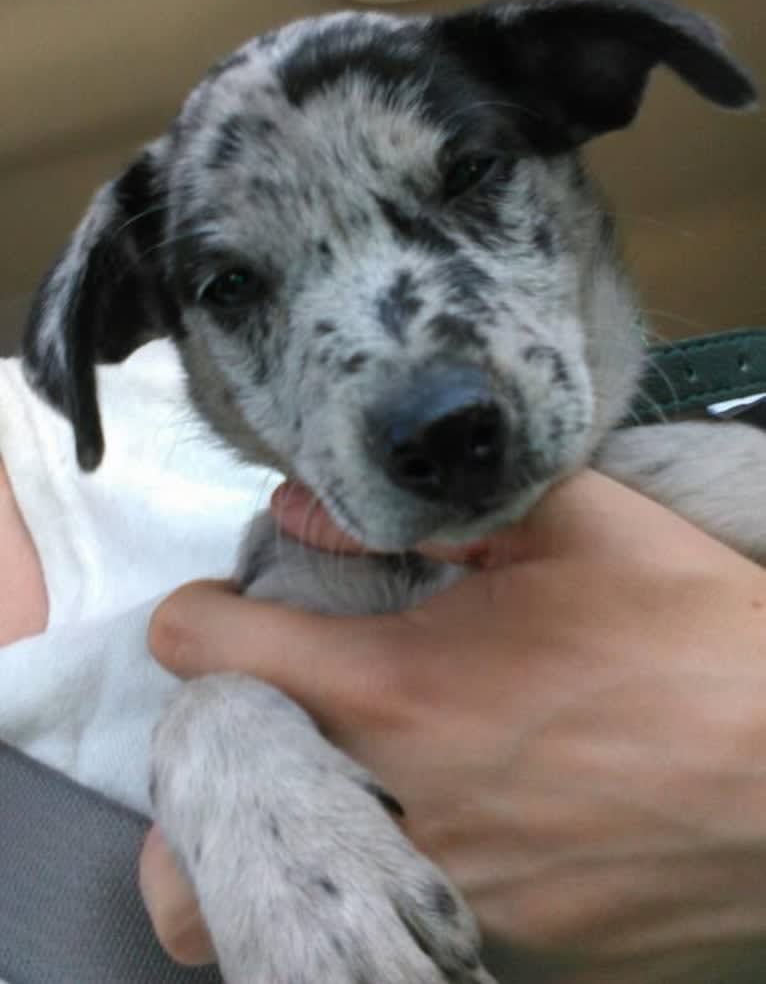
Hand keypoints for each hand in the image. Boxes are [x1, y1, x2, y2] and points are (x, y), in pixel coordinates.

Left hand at [143, 471, 765, 982]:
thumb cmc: (691, 631)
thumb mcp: (571, 524)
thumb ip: (426, 514)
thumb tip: (306, 508)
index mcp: (397, 687)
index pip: (210, 653)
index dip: (198, 619)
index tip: (218, 614)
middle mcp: (400, 803)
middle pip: (191, 836)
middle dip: (205, 772)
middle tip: (262, 721)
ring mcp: (448, 892)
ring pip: (283, 899)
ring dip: (283, 836)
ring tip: (341, 782)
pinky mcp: (507, 945)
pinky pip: (405, 914)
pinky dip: (397, 871)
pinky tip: (463, 823)